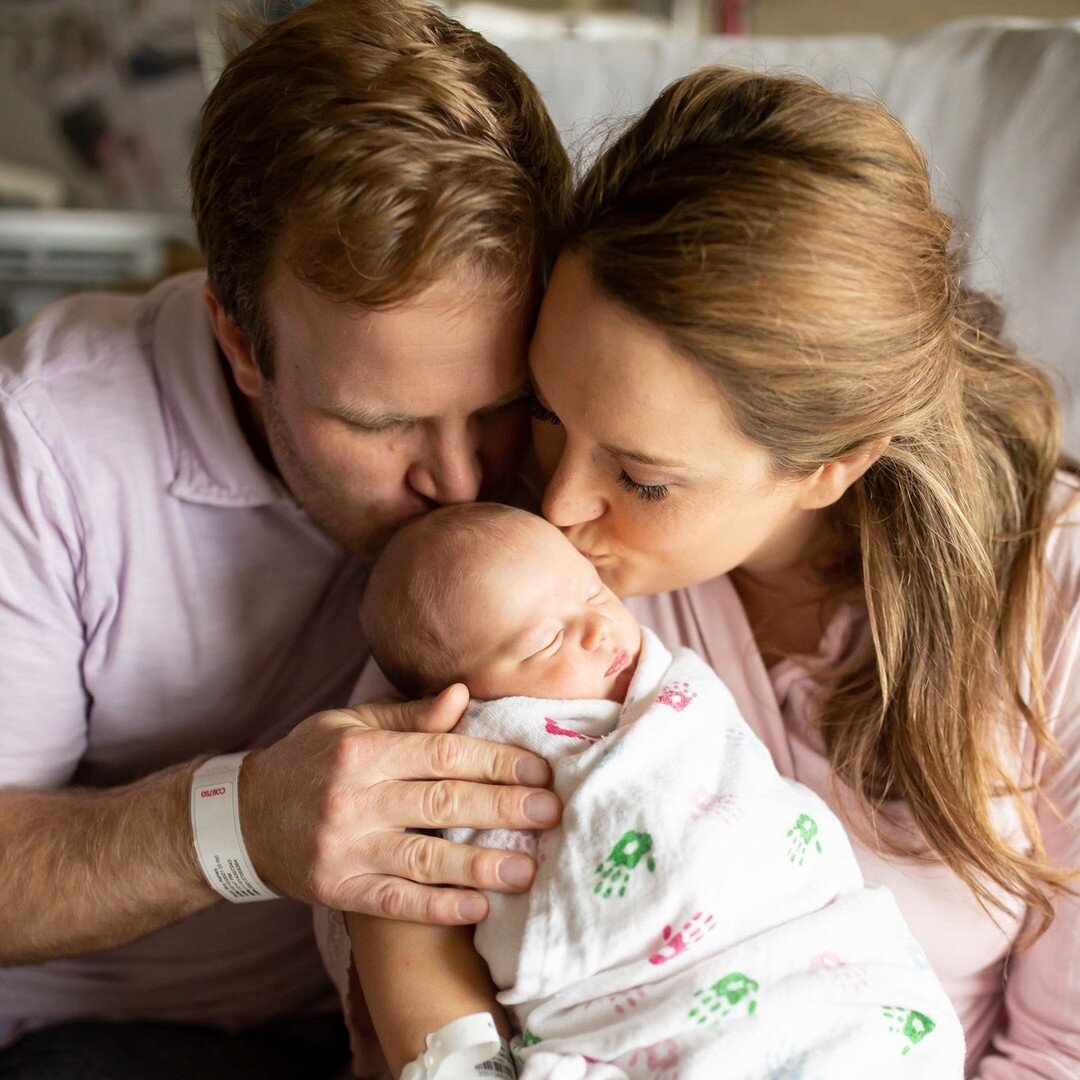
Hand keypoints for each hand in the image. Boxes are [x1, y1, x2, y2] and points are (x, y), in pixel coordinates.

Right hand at [237, 685, 559, 922]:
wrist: (242, 818)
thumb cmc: (309, 762)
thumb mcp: (351, 726)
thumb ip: (409, 716)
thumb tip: (463, 695)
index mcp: (363, 752)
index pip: (444, 753)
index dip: (496, 760)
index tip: (539, 770)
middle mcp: (354, 800)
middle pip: (443, 804)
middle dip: (504, 808)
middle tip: (551, 813)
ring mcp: (345, 849)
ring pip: (426, 859)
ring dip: (482, 866)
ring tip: (529, 868)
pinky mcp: (338, 890)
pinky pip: (396, 903)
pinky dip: (439, 907)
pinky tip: (479, 907)